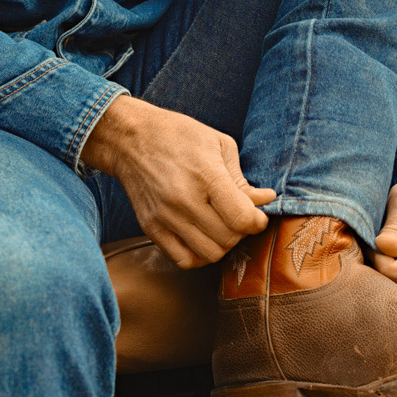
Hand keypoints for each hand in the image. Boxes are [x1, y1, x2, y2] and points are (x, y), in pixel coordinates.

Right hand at [83, 95, 276, 268]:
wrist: (130, 139)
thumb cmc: (179, 136)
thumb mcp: (220, 145)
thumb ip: (243, 180)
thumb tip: (266, 200)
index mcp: (206, 176)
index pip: (242, 219)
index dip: (258, 222)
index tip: (258, 215)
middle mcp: (184, 201)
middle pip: (229, 238)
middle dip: (243, 231)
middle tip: (239, 217)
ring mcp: (165, 217)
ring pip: (210, 254)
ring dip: (223, 244)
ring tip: (222, 226)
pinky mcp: (150, 228)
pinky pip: (184, 260)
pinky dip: (200, 256)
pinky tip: (203, 237)